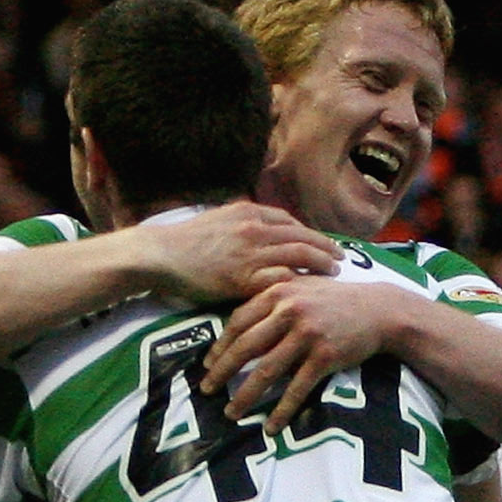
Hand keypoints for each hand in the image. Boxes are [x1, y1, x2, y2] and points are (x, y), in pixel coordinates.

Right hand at [130, 201, 343, 307]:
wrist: (160, 254)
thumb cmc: (185, 241)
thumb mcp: (217, 218)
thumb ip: (242, 221)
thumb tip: (262, 225)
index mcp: (247, 211)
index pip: (289, 221)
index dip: (310, 232)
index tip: (322, 241)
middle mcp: (253, 228)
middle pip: (301, 236)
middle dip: (324, 247)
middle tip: (340, 257)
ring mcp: (250, 252)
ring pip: (298, 255)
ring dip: (320, 264)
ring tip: (333, 272)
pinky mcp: (244, 277)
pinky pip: (280, 278)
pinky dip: (298, 283)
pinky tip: (310, 290)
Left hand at [204, 277, 411, 425]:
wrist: (380, 311)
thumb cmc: (338, 301)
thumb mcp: (302, 288)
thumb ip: (273, 300)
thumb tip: (242, 325)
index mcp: (279, 292)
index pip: (239, 321)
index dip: (220, 345)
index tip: (208, 364)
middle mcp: (290, 311)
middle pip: (246, 347)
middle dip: (222, 371)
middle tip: (207, 390)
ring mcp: (308, 335)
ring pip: (267, 370)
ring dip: (246, 395)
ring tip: (232, 413)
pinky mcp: (326, 356)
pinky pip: (297, 389)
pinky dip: (282, 410)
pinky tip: (270, 426)